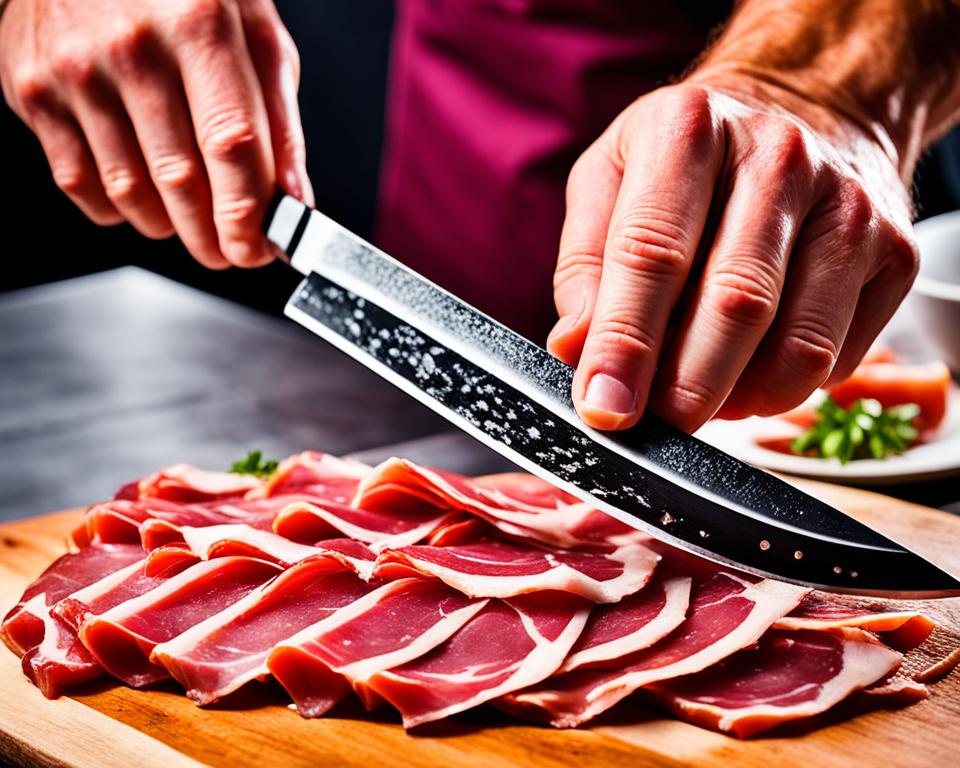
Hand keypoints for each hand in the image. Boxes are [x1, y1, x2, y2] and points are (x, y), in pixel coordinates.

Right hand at [0, 0, 310, 267]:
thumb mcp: (255, 35)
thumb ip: (280, 121)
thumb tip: (292, 201)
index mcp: (200, 24)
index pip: (230, 145)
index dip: (248, 214)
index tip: (258, 250)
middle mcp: (132, 47)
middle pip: (180, 180)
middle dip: (213, 236)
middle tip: (230, 251)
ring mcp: (75, 71)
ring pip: (130, 194)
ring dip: (170, 225)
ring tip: (191, 216)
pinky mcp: (33, 91)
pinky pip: (80, 186)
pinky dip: (120, 208)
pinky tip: (142, 191)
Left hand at [547, 78, 917, 432]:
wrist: (806, 109)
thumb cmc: (686, 158)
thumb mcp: (609, 179)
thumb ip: (584, 265)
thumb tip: (576, 350)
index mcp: (688, 129)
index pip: (652, 252)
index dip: (625, 343)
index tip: (605, 407)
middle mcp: (780, 156)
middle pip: (736, 304)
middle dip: (686, 388)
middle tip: (654, 428)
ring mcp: (849, 204)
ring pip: (798, 345)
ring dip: (740, 400)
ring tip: (700, 401)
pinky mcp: (895, 252)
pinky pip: (837, 358)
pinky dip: (784, 390)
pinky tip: (750, 371)